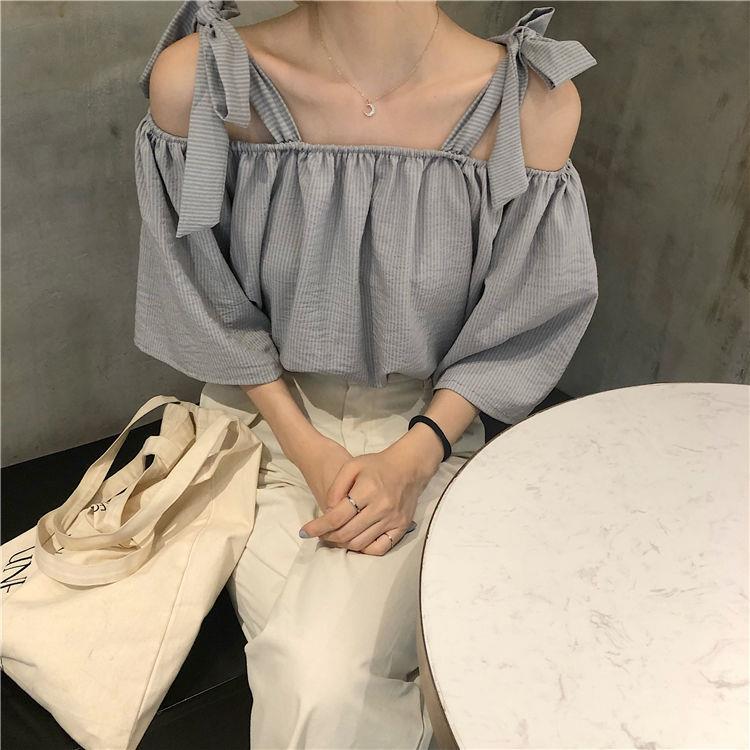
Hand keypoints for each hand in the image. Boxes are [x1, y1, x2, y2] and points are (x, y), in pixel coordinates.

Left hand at [298, 438, 439, 554]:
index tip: (304, 532)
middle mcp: (381, 507)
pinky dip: (364, 549)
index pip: (336, 517)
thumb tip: (328, 510)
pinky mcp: (401, 527)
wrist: (408, 467)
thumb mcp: (352, 465)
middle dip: (327, 536)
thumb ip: (336, 486)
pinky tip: (355, 541)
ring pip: (360, 543)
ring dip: (343, 543)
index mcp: (367, 490)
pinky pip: (380, 548)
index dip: (317, 527)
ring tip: (334, 536)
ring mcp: (393, 519)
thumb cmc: (377, 465)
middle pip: (346, 533)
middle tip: (319, 534)